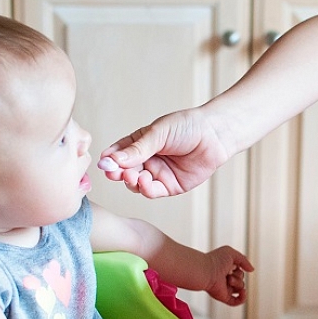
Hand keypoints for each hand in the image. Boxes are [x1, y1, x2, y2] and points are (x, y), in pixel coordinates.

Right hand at [98, 108, 230, 198]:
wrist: (214, 135)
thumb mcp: (158, 134)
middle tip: (113, 173)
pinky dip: (145, 189)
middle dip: (117, 173)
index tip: (103, 163)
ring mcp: (158, 174)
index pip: (118, 153)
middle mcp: (147, 160)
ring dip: (130, 181)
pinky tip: (145, 181)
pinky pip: (152, 192)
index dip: (109, 159)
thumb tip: (111, 160)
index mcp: (140, 143)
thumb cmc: (187, 126)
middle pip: (124, 171)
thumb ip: (136, 149)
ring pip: (135, 184)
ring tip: (132, 175)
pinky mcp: (170, 186)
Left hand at [205, 246, 253, 305]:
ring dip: (237, 283)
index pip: (239, 270)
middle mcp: (225, 279)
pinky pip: (236, 301)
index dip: (239, 266)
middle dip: (238, 275)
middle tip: (228, 272)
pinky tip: (243, 292)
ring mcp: (225, 288)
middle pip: (241, 279)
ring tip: (228, 279)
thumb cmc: (215, 260)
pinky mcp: (223, 297)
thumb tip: (252, 270)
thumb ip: (244, 260)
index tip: (232, 264)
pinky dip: (242, 298)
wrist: (206, 271)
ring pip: (240, 288)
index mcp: (225, 269)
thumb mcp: (232, 253)